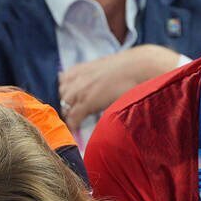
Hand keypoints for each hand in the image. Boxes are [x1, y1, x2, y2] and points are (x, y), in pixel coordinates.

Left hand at [58, 45, 180, 130]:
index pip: (59, 84)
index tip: (69, 105)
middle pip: (59, 97)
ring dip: (68, 117)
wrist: (140, 66)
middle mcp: (75, 78)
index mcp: (78, 69)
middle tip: (74, 117)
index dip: (64, 96)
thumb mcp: (102, 68)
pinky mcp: (87, 102)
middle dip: (65, 106)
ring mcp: (79, 90)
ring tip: (75, 127)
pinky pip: (73, 118)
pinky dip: (73, 127)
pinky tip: (77, 133)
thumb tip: (93, 88)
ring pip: (63, 107)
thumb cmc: (127, 67)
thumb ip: (92, 77)